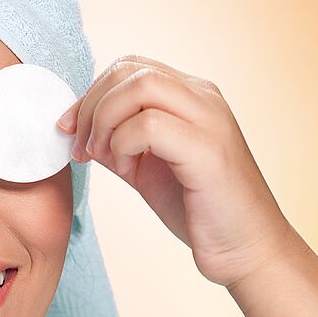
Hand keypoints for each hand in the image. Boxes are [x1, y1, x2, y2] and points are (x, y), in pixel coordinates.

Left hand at [57, 54, 295, 287]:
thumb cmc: (199, 210)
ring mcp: (209, 119)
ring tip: (105, 159)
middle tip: (83, 148)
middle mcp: (203, 98)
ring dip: (105, 122)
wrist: (246, 249)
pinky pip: (150, 125)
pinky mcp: (208, 150)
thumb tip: (79, 129)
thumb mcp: (146, 169)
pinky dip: (123, 145)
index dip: (90, 95)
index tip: (70, 132)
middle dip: (91, 106)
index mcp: (190, 97)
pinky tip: (127, 172)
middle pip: (129, 68)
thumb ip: (118, 142)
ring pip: (140, 86)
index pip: (129, 67)